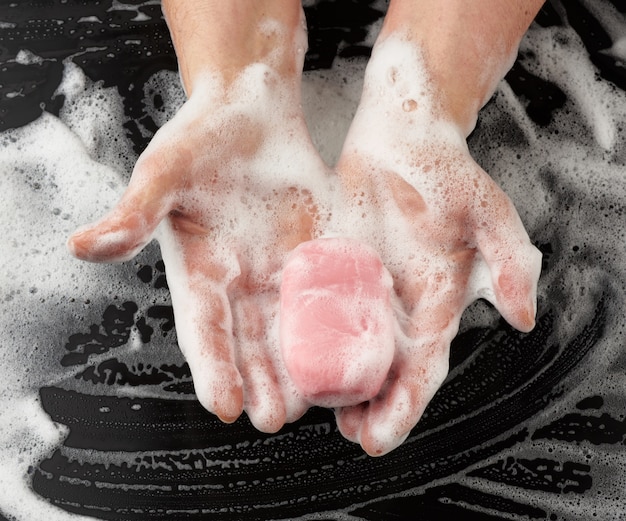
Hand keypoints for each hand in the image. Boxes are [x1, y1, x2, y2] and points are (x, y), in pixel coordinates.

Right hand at [68, 66, 332, 432]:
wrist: (253, 108)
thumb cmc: (202, 136)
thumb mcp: (165, 171)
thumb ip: (134, 213)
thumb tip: (80, 246)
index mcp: (200, 269)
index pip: (204, 328)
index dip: (213, 367)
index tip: (225, 406)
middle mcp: (239, 279)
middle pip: (249, 342)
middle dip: (260, 381)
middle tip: (275, 420)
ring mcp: (278, 268)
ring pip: (288, 328)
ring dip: (298, 366)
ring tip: (310, 403)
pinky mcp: (314, 252)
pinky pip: (326, 292)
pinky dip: (336, 322)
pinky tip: (350, 348)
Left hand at [328, 36, 540, 454]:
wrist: (401, 138)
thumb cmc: (447, 172)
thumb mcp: (486, 211)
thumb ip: (508, 262)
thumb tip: (524, 318)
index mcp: (438, 301)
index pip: (425, 363)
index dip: (407, 401)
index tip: (383, 435)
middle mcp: (400, 303)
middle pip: (384, 366)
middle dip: (370, 405)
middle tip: (351, 435)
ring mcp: (363, 287)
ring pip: (347, 346)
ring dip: (334, 381)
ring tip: (315, 411)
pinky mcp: (333, 266)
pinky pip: (317, 307)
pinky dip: (305, 336)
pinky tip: (289, 358)